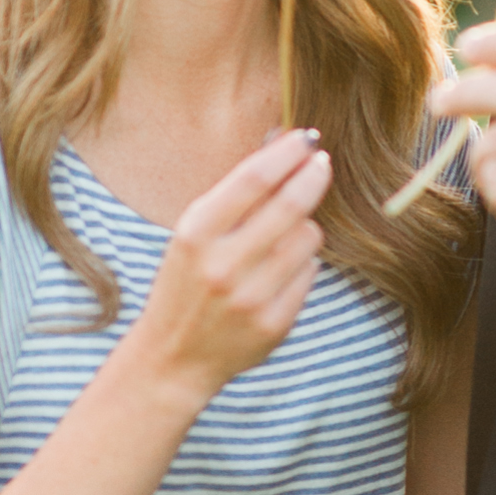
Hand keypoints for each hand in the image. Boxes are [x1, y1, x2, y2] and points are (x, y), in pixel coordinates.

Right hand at [126, 131, 330, 394]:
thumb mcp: (194, 234)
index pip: (254, 178)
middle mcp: (222, 265)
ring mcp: (251, 297)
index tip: (307, 137)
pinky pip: (310, 272)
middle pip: (291, 204)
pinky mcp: (275, 323)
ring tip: (281, 236)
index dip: (287, 152)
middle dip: (313, 175)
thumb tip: (284, 141)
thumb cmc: (186, 282)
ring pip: (308, 237)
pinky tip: (278, 273)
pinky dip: (302, 264)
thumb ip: (236, 193)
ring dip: (304, 227)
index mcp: (195, 234)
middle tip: (322, 162)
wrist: (173, 357)